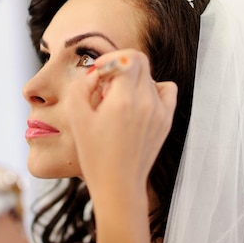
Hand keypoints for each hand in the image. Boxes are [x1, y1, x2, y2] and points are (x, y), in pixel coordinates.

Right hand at [63, 49, 177, 199]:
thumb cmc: (95, 155)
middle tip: (105, 88)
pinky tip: (138, 103)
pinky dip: (153, 89)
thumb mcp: (77, 118)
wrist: (119, 185)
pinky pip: (166, 90)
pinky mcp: (166, 120)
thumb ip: (82, 86)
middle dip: (119, 67)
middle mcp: (146, 102)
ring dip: (133, 80)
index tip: (99, 72)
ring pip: (149, 76)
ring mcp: (160, 111)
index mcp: (123, 100)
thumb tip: (96, 73)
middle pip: (140, 62)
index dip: (110, 59)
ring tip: (119, 101)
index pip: (127, 57)